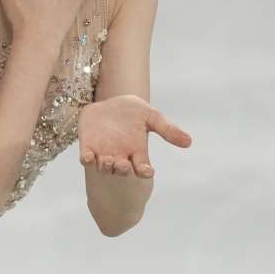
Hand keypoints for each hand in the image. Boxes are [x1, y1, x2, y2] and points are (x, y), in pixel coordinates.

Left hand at [78, 94, 192, 176]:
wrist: (109, 102)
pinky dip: (87, 160)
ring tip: (108, 160)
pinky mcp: (88, 147)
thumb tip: (188, 142)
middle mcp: (120, 156)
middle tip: (124, 165)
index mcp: (136, 152)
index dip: (144, 172)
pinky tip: (88, 157)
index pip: (141, 168)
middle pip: (121, 170)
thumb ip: (167, 129)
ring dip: (106, 166)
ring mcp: (103, 153)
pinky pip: (86, 159)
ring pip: (104, 167)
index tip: (147, 171)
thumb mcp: (151, 116)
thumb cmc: (132, 111)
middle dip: (122, 170)